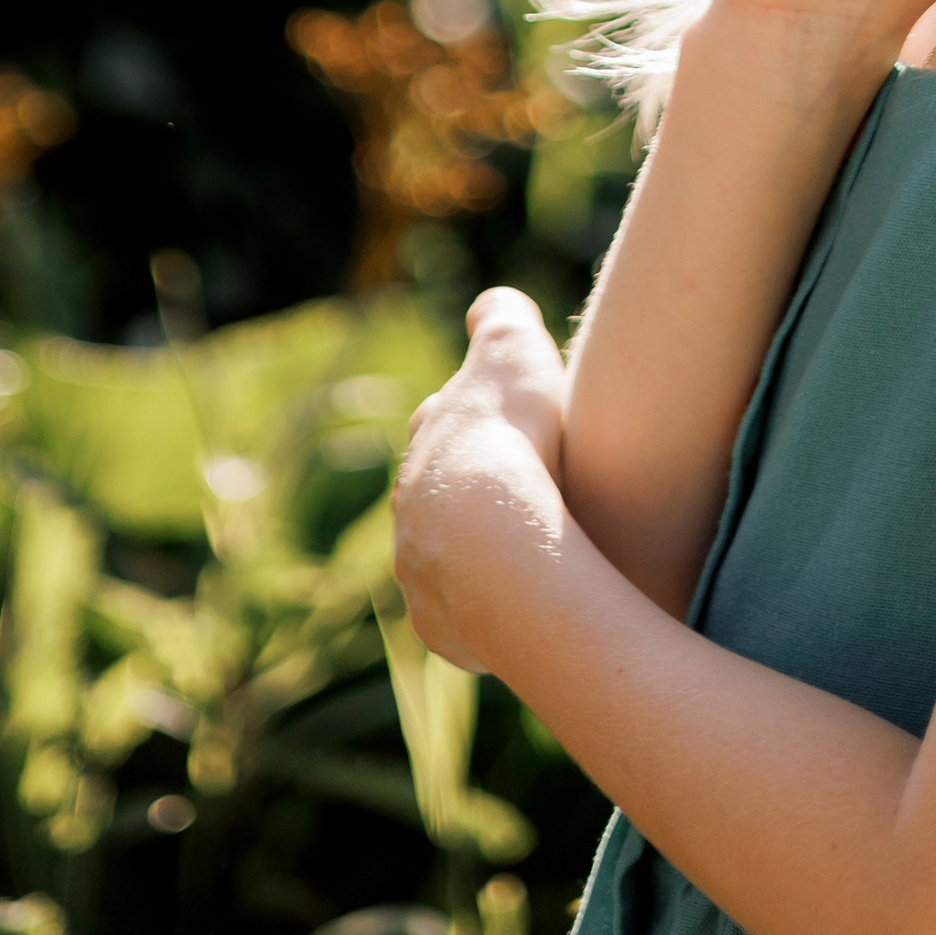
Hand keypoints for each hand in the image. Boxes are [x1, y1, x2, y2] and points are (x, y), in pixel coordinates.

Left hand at [394, 290, 567, 669]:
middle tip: (516, 506)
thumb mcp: (513, 348)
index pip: (442, 431)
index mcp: (427, 445)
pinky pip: (465, 624)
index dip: (473, 430)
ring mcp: (420, 574)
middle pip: (437, 504)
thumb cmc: (513, 437)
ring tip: (525, 568)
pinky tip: (520, 616)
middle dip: (467, 504)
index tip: (501, 434)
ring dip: (476, 566)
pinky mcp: (442, 628)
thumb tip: (488, 306)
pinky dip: (488, 619)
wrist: (500, 539)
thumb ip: (500, 316)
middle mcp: (410, 510)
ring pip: (445, 567)